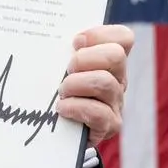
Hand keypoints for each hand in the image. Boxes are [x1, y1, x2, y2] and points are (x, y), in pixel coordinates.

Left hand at [56, 24, 134, 147]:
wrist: (54, 132)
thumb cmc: (53, 92)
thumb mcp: (57, 67)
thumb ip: (59, 51)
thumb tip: (44, 36)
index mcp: (108, 61)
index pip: (122, 37)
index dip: (100, 35)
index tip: (75, 42)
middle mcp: (117, 79)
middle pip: (116, 56)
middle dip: (85, 59)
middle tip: (67, 69)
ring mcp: (115, 103)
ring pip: (106, 83)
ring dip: (76, 84)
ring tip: (61, 91)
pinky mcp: (108, 125)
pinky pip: (99, 113)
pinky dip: (76, 108)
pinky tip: (62, 108)